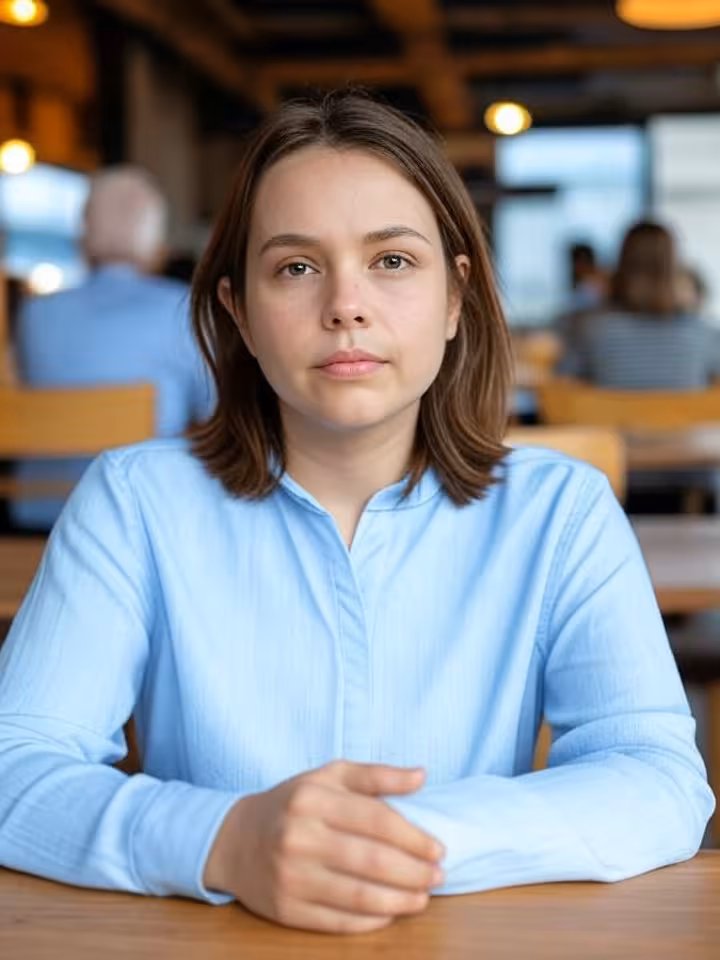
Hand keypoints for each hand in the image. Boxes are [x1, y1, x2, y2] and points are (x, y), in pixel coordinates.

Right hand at [203, 760, 443, 933]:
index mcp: (312, 799)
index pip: (375, 819)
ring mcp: (290, 876)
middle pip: (371, 860)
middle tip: (437, 876)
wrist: (236, 839)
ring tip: (422, 898)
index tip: (438, 849)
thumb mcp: (329, 776)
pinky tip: (389, 913)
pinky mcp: (285, 909)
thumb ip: (376, 776)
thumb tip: (421, 776)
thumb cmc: (294, 803)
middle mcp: (299, 836)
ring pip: (358, 895)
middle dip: (413, 872)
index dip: (413, 837)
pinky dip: (370, 920)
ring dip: (399, 901)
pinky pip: (337, 921)